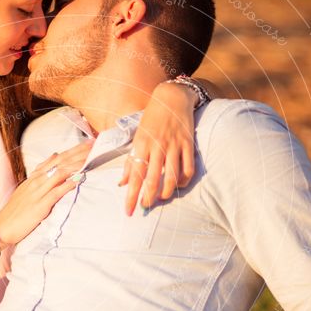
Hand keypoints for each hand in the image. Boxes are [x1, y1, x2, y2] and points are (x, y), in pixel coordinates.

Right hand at [0, 141, 92, 246]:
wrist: (2, 225)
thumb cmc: (17, 209)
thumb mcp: (28, 186)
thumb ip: (42, 172)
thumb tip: (55, 155)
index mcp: (36, 176)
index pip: (57, 158)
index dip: (73, 150)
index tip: (88, 143)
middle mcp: (37, 180)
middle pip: (61, 162)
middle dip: (78, 153)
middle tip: (94, 145)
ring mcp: (38, 192)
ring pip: (60, 173)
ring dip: (77, 165)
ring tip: (91, 158)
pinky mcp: (40, 205)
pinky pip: (56, 192)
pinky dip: (68, 185)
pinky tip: (79, 180)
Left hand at [119, 82, 196, 215]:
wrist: (172, 98)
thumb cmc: (151, 120)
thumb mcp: (137, 138)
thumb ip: (131, 161)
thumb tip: (123, 184)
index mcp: (141, 145)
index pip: (134, 176)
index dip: (131, 196)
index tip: (128, 212)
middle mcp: (157, 146)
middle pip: (152, 180)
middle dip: (148, 198)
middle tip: (145, 207)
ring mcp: (174, 145)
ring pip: (172, 177)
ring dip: (166, 193)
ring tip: (161, 198)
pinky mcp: (188, 144)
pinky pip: (188, 168)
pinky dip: (184, 181)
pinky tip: (179, 185)